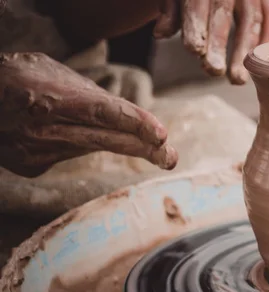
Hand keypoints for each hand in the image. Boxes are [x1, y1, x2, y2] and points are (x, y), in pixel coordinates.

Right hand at [0, 53, 177, 177]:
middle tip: (171, 157)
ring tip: (151, 148)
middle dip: (144, 150)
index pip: (103, 112)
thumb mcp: (54, 72)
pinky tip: (72, 134)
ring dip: (121, 146)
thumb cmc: (20, 78)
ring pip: (92, 148)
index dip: (135, 123)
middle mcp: (45, 128)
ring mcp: (38, 151)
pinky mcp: (32, 166)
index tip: (161, 135)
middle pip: (106, 140)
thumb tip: (127, 115)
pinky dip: (80, 144)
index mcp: (51, 99)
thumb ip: (90, 94)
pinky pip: (70, 155)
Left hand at [153, 0, 268, 84]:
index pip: (198, 2)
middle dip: (219, 43)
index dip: (196, 25)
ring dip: (244, 51)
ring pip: (250, 20)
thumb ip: (170, 12)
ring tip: (237, 80)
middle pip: (223, 13)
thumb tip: (159, 34)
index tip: (194, 51)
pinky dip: (266, 39)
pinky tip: (258, 64)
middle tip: (213, 70)